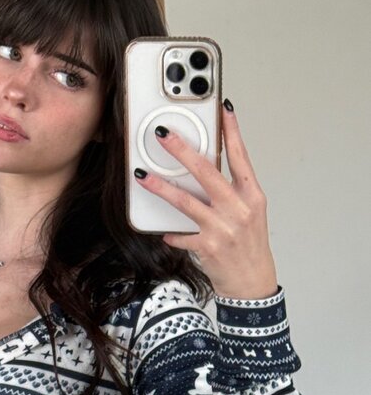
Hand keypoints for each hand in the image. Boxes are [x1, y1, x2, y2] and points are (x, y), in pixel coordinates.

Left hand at [134, 101, 278, 299]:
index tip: (222, 110)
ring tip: (143, 176)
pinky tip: (164, 231)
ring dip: (162, 187)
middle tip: (164, 136)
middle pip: (207, 173)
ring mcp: (223, 227)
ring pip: (186, 201)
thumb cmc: (249, 246)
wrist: (252, 283)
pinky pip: (180, 235)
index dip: (231, 132)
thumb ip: (232, 191)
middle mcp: (239, 209)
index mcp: (252, 196)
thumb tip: (205, 170)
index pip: (241, 157)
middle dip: (183, 151)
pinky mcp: (208, 246)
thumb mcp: (249, 213)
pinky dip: (171, 233)